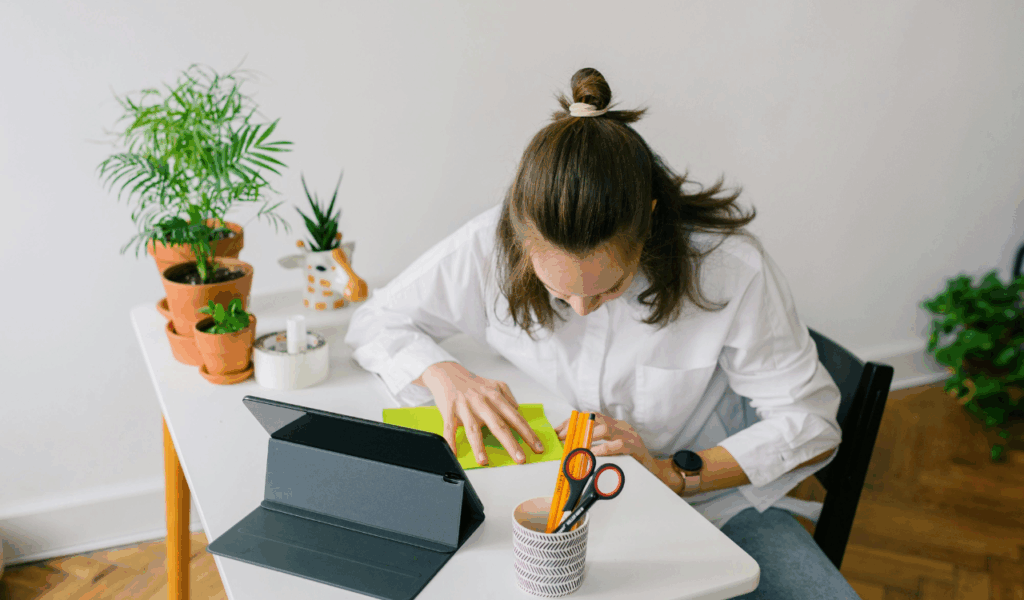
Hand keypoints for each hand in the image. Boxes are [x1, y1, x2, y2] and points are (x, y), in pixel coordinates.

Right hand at [418, 362, 544, 465]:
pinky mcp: (449, 409)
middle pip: (498, 425)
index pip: (515, 418)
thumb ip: (508, 398)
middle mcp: (482, 401)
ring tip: (483, 461)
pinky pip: (449, 427)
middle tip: (520, 459)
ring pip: (473, 428)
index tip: (537, 448)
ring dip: (478, 446)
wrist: (447, 372)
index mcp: (495, 396)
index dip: (528, 434)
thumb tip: (518, 411)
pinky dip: (451, 441)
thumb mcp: (495, 385)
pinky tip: (454, 453)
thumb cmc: (473, 383)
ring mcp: (465, 405)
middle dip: (510, 443)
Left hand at [555, 412, 683, 493]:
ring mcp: (628, 435)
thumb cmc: (629, 459)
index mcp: (614, 424)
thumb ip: (595, 443)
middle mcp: (621, 426)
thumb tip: (571, 447)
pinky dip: (603, 448)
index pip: (590, 416)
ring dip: (587, 437)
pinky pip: (617, 445)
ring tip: (575, 445)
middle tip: (562, 438)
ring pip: (605, 429)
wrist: (653, 470)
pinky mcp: (634, 447)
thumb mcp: (611, 447)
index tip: (559, 431)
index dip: (573, 422)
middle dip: (576, 427)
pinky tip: (593, 453)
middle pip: (595, 419)